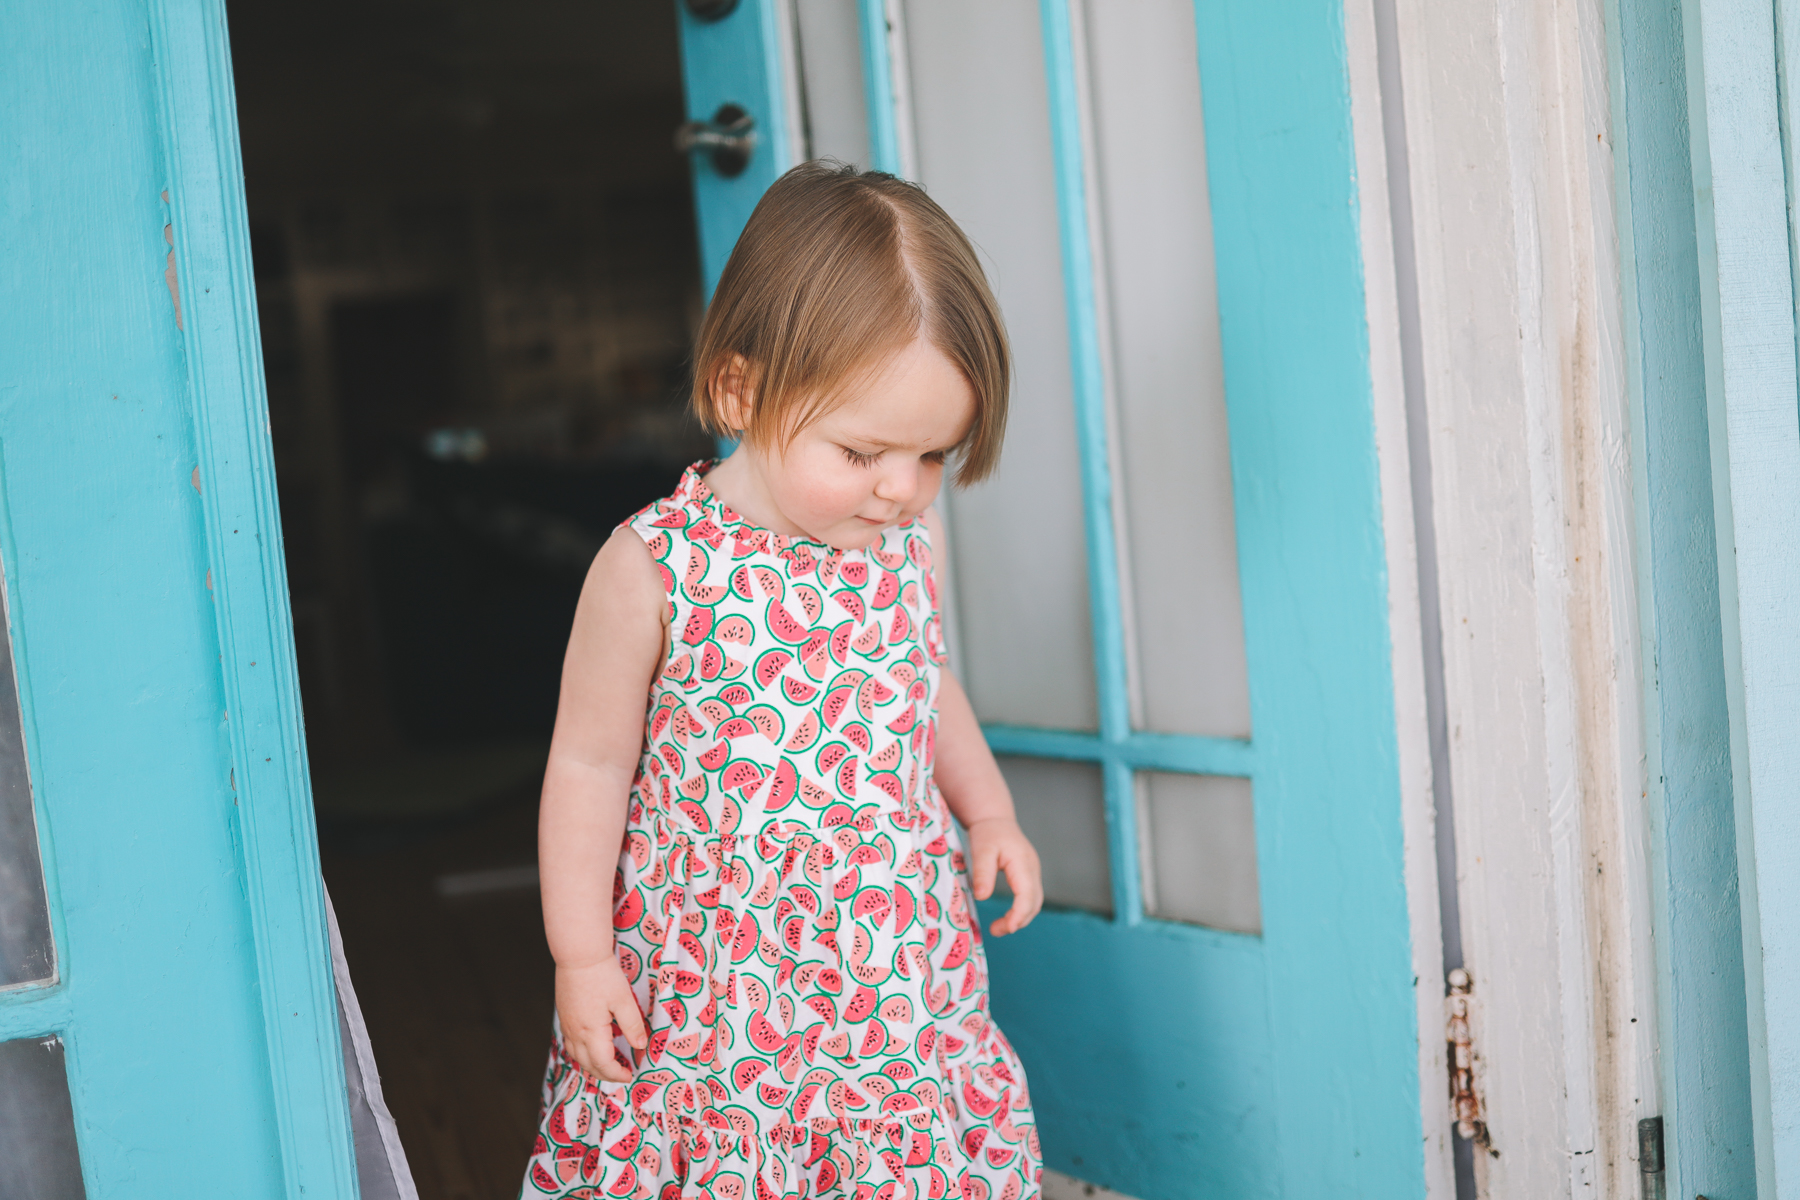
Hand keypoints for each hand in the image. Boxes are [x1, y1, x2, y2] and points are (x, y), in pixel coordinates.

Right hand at [555, 956, 646, 1082]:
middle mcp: (575, 1033)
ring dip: (592, 1065)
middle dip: (605, 1074)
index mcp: (592, 1032)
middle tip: (621, 1074)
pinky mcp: (564, 1017)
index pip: (603, 1064)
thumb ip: (632, 1025)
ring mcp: (567, 1025)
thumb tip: (641, 1046)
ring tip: (608, 1065)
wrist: (579, 956)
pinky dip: (582, 1053)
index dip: (617, 1074)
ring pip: (576, 1056)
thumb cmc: (603, 975)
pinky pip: (570, 1044)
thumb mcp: (624, 1000)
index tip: (630, 1075)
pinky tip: (592, 1047)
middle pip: (588, 1065)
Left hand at [965, 816, 1042, 936]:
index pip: (1027, 894)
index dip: (1019, 914)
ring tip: (998, 928)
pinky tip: (1006, 917)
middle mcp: (1033, 869)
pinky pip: (1030, 898)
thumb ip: (983, 873)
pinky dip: (1021, 911)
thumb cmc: (987, 833)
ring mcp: (1033, 873)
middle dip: (1018, 921)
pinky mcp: (1028, 876)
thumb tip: (982, 897)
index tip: (1007, 928)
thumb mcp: (981, 850)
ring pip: (1034, 902)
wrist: (995, 820)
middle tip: (996, 930)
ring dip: (1020, 918)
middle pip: (1034, 902)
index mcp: (1023, 862)